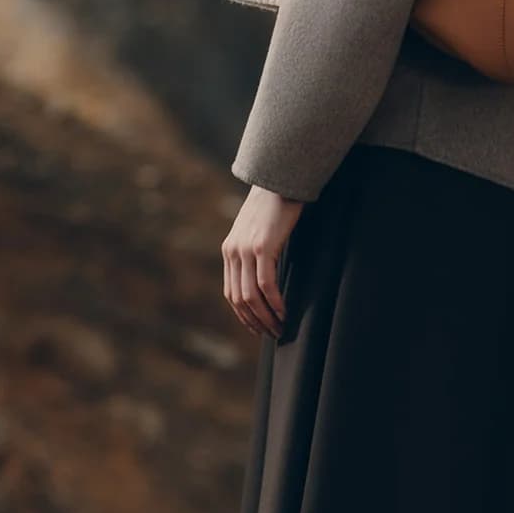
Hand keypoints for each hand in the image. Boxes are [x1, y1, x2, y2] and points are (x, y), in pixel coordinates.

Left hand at [224, 183, 304, 337]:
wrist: (279, 179)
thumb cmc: (275, 205)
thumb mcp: (258, 230)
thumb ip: (255, 250)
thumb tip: (265, 273)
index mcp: (229, 250)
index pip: (231, 293)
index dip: (243, 315)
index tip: (258, 328)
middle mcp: (232, 252)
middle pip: (239, 299)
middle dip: (255, 321)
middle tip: (272, 334)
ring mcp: (245, 250)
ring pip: (251, 296)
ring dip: (266, 317)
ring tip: (280, 328)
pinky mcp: (262, 247)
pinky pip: (266, 284)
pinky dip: (275, 303)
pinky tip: (284, 312)